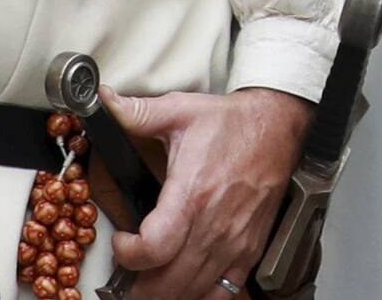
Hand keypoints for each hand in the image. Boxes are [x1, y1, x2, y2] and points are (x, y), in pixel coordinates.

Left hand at [103, 85, 313, 294]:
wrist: (278, 126)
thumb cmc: (232, 123)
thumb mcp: (181, 110)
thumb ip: (138, 112)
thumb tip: (104, 102)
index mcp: (192, 193)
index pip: (153, 248)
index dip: (127, 254)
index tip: (122, 240)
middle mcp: (214, 225)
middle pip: (167, 283)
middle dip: (136, 286)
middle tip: (125, 272)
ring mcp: (233, 242)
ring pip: (191, 292)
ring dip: (163, 293)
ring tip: (149, 280)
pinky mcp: (249, 250)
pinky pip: (222, 293)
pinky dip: (199, 297)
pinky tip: (185, 288)